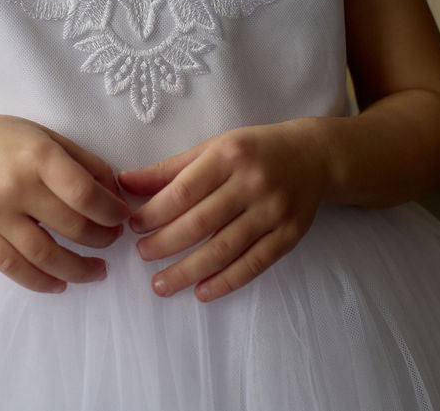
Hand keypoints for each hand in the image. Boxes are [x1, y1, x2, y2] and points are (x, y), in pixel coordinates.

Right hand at [0, 111, 130, 293]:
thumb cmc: (5, 140)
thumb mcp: (48, 137)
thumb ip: (86, 164)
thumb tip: (116, 197)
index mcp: (38, 156)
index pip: (84, 194)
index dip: (111, 212)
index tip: (122, 218)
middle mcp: (15, 186)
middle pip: (70, 227)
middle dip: (102, 239)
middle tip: (112, 240)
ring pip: (44, 255)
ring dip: (78, 269)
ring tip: (97, 271)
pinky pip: (13, 267)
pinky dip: (41, 282)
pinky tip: (61, 284)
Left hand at [118, 121, 326, 301]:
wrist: (315, 157)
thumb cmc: (253, 151)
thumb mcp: (213, 148)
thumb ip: (169, 169)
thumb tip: (124, 183)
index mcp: (228, 156)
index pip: (184, 191)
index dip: (155, 213)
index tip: (134, 227)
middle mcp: (252, 183)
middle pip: (200, 223)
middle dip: (165, 244)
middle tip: (142, 256)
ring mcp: (273, 211)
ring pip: (224, 248)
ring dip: (189, 271)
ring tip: (161, 284)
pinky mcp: (290, 236)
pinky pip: (254, 264)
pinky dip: (226, 281)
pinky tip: (202, 292)